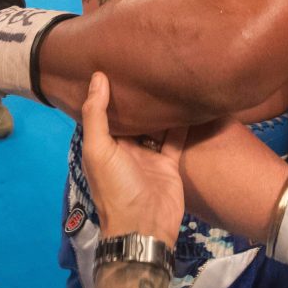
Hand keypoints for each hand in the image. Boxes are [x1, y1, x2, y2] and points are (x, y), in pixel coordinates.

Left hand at [81, 72, 186, 243]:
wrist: (145, 226)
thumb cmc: (116, 187)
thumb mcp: (99, 150)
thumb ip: (97, 115)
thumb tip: (98, 76)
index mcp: (104, 144)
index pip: (105, 112)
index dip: (108, 90)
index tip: (117, 62)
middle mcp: (125, 147)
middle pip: (133, 116)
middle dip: (139, 95)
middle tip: (150, 61)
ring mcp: (149, 155)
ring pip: (156, 124)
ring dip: (162, 106)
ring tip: (171, 75)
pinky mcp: (170, 162)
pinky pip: (177, 137)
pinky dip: (184, 121)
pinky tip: (191, 100)